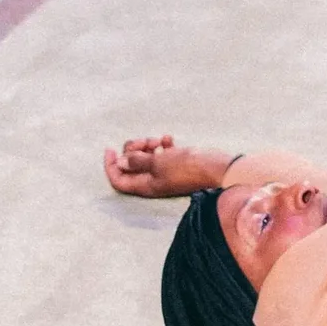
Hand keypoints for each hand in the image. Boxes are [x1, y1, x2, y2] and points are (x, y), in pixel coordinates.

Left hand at [104, 135, 234, 198]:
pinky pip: (163, 155)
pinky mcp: (177, 165)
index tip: (110, 150)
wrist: (216, 168)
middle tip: (144, 142)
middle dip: (132, 150)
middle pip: (131, 166)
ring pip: (146, 158)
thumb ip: (138, 161)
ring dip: (148, 146)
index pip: (119, 180)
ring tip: (159, 140)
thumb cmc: (188, 167)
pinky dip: (162, 146)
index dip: (110, 166)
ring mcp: (165, 173)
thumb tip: (123, 162)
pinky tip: (169, 139)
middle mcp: (153, 181)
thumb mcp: (158, 162)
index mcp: (146, 185)